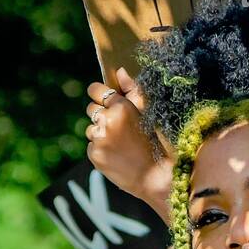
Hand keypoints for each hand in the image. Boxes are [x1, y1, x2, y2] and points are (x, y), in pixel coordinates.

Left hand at [85, 67, 170, 209]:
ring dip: (101, 133)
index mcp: (121, 107)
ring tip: (120, 143)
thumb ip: (132, 90)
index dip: (99, 94)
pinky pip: (92, 146)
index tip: (103, 98)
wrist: (156, 177)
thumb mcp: (149, 113)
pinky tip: (116, 155)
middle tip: (117, 126)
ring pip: (91, 129)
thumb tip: (120, 71)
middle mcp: (107, 121)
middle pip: (91, 109)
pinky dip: (101, 149)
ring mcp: (99, 139)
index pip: (96, 90)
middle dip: (100, 114)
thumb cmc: (157, 143)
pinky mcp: (94, 155)